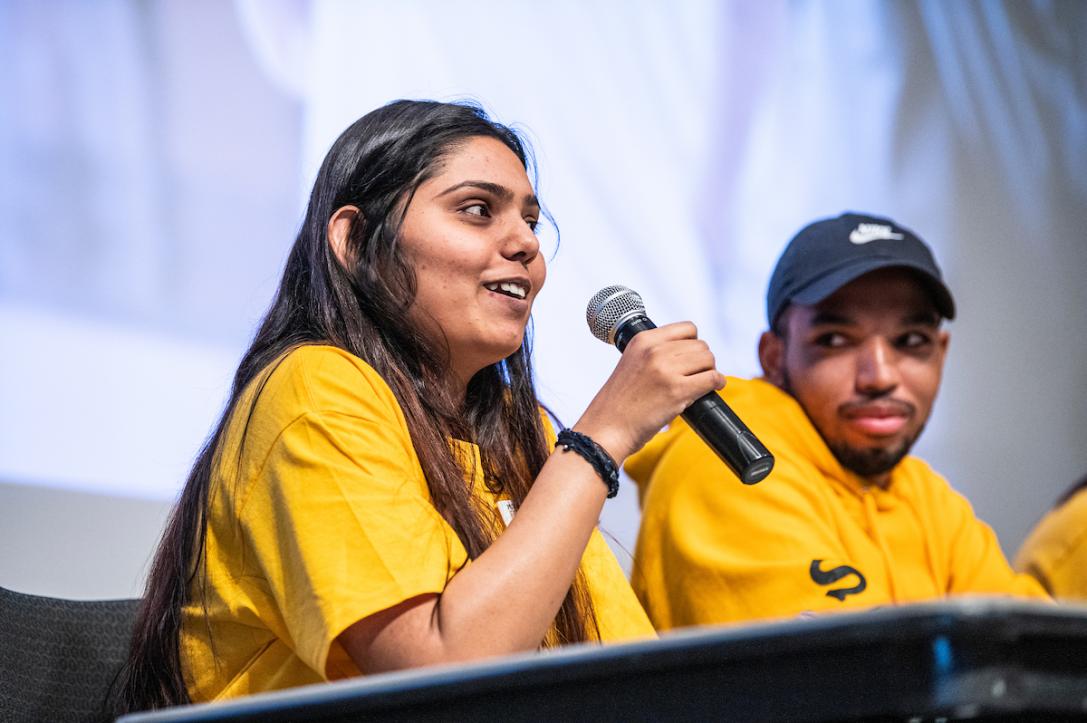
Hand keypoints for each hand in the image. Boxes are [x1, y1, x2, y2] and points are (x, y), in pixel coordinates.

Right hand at [575, 321, 724, 461]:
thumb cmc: (619, 404)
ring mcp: (666, 369)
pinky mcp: (676, 390)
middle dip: (703, 361)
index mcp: (642, 340)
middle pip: (700, 345)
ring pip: (708, 360)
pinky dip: (717, 384)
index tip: (692, 357)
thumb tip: (688, 354)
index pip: (686, 328)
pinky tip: (712, 389)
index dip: (694, 343)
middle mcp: (654, 350)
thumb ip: (654, 354)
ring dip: (710, 372)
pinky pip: (711, 378)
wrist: (606, 429)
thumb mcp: (631, 364)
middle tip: (697, 375)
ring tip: (702, 383)